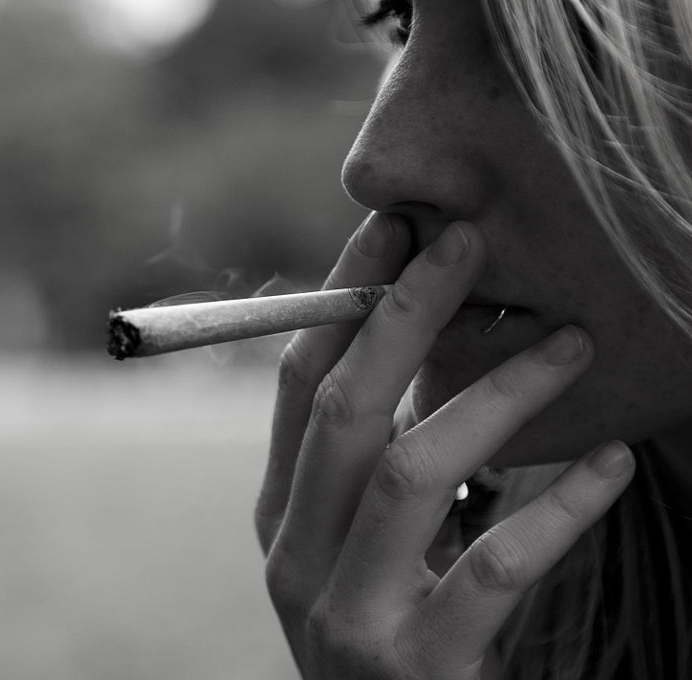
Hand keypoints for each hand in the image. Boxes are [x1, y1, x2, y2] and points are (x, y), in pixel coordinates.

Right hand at [254, 212, 634, 679]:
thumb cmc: (385, 627)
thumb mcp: (352, 545)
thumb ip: (362, 464)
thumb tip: (406, 336)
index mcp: (279, 516)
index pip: (297, 384)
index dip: (342, 299)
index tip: (395, 228)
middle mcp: (294, 558)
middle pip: (343, 410)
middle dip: (403, 315)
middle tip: (467, 242)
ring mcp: (346, 615)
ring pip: (411, 471)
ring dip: (497, 396)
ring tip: (571, 344)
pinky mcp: (415, 667)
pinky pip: (494, 564)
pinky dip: (559, 505)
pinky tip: (611, 463)